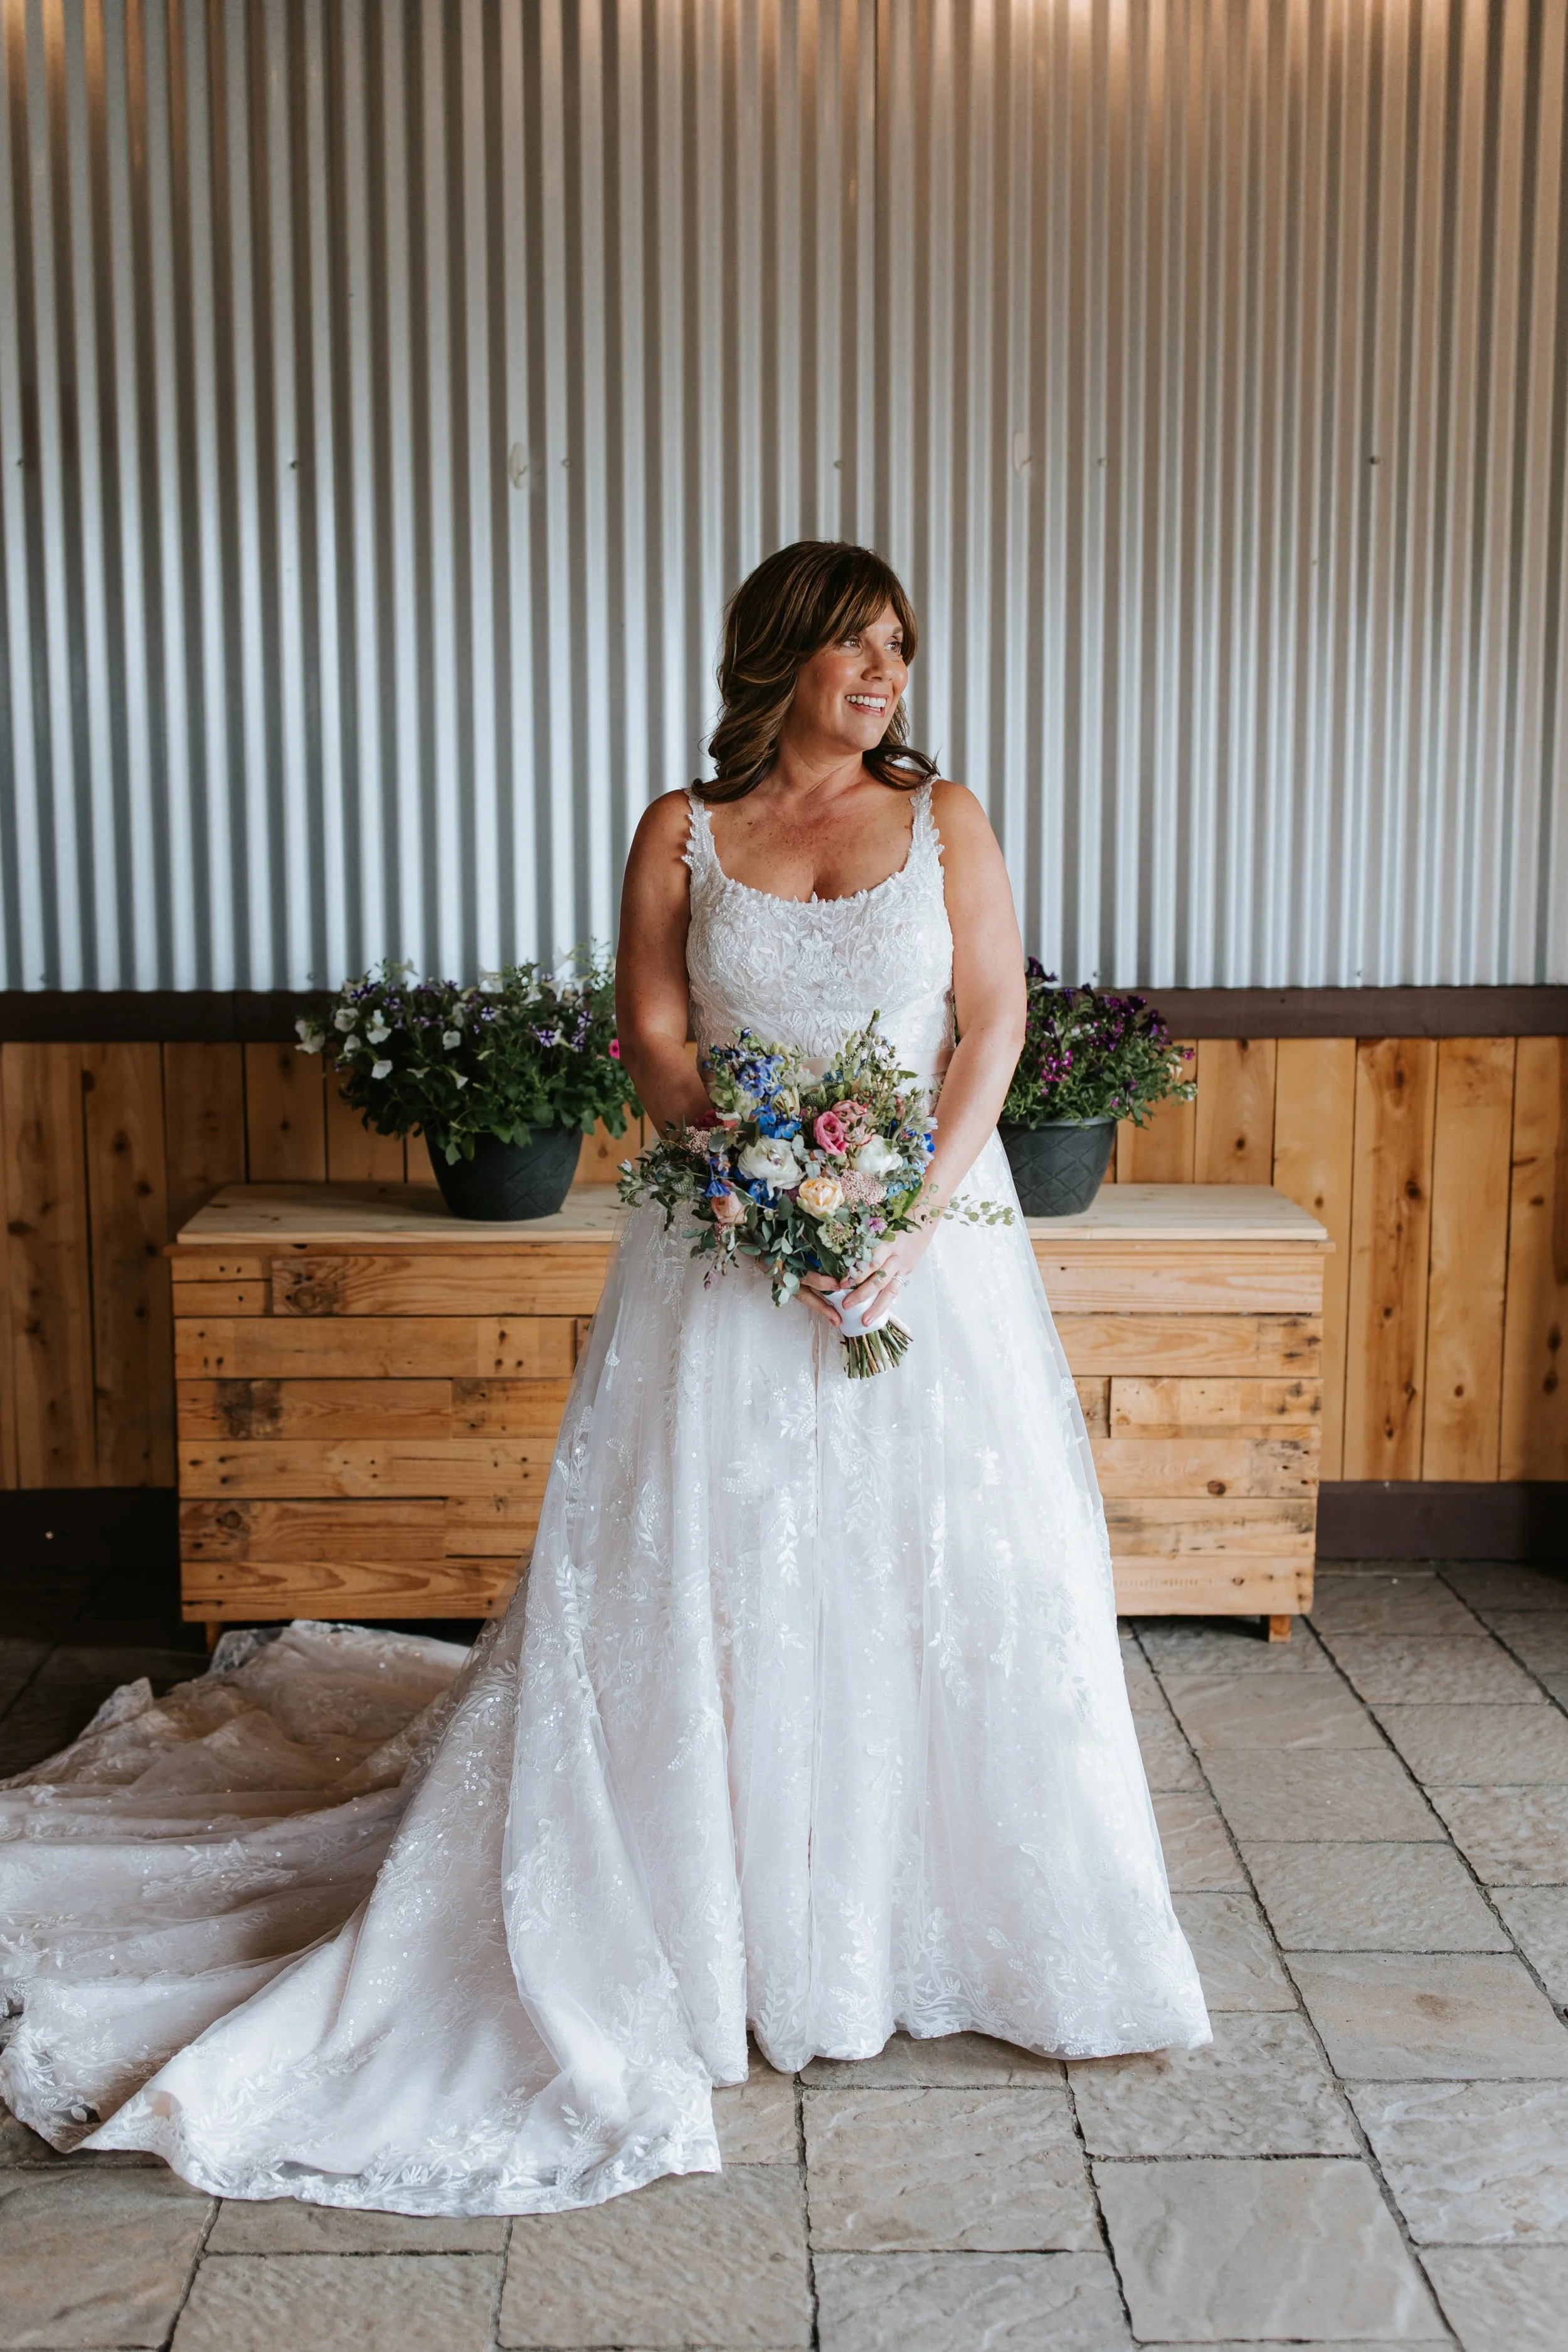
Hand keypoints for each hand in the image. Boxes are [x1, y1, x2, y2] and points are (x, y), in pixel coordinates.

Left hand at [798, 1214, 937, 1330]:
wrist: (926, 1213)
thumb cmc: (898, 1215)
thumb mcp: (880, 1223)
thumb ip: (865, 1239)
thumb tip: (843, 1253)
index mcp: (888, 1242)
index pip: (870, 1262)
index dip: (856, 1274)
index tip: (841, 1283)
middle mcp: (897, 1256)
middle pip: (879, 1279)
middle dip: (862, 1294)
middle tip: (846, 1305)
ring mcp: (905, 1265)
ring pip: (890, 1290)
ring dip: (877, 1307)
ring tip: (865, 1320)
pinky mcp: (909, 1270)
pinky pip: (897, 1288)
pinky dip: (886, 1300)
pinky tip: (877, 1312)